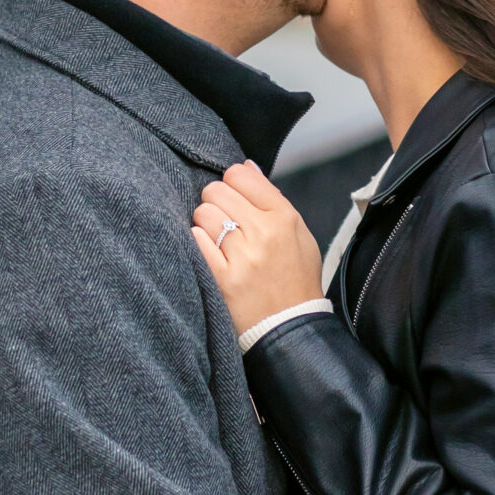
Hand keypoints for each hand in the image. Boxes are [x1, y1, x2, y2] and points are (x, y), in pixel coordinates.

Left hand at [192, 160, 325, 333]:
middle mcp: (264, 233)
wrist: (290, 328)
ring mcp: (242, 257)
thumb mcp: (299, 234)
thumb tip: (245, 166)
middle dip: (216, 202)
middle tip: (224, 220)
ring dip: (206, 224)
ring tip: (219, 240)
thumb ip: (271, 198)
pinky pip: (195, 240)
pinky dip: (198, 243)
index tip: (234, 198)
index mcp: (284, 217)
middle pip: (217, 190)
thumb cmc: (294, 278)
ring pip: (203, 213)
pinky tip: (210, 254)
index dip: (232, 183)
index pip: (241, 174)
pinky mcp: (223, 279)